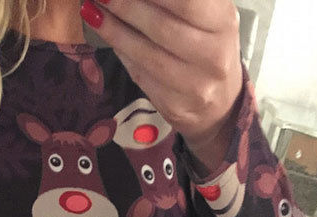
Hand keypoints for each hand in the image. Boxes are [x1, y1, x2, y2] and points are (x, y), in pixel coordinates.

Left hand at [80, 0, 243, 170]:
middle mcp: (214, 54)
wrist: (221, 102)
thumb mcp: (206, 13)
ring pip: (148, 55)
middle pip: (162, 26)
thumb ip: (178, 2)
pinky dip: (121, 52)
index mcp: (223, 21)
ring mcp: (196, 85)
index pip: (186, 1)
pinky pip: (142, 76)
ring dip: (115, 30)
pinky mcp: (176, 106)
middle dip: (127, 6)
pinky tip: (106, 35)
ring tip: (93, 10)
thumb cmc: (207, 45)